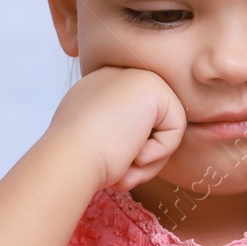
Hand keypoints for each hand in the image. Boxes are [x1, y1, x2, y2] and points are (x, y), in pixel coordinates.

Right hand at [45, 65, 185, 191]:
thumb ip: (114, 134)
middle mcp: (116, 76)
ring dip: (151, 158)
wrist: (69, 161)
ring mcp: (134, 77)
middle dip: (144, 154)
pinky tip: (134, 153)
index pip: (133, 122)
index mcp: (97, 88)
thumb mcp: (93, 142)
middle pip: (153, 123)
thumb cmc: (78, 162)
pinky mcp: (153, 88)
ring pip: (166, 127)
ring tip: (126, 163)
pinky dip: (160, 151)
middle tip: (123, 169)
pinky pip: (176, 128)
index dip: (128, 151)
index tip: (107, 162)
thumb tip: (140, 148)